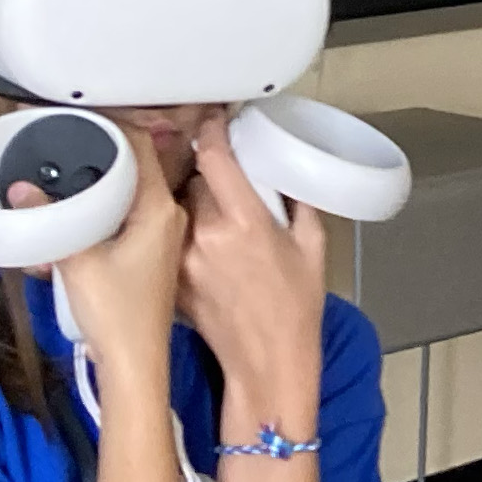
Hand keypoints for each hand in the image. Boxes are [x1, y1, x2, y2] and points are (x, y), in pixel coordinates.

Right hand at [42, 128, 186, 376]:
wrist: (134, 364)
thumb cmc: (118, 316)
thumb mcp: (76, 261)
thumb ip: (49, 218)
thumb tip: (21, 189)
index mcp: (160, 210)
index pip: (143, 148)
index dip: (114, 128)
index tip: (83, 120)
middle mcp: (168, 218)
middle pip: (133, 170)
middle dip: (97, 160)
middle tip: (62, 151)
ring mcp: (161, 237)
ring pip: (125, 198)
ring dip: (93, 193)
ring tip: (57, 190)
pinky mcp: (149, 255)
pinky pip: (122, 221)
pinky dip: (96, 218)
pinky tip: (65, 227)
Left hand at [178, 111, 326, 426]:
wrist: (268, 363)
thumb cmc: (296, 310)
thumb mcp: (313, 248)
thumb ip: (301, 205)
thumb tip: (291, 175)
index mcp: (245, 222)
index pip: (215, 156)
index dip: (212, 129)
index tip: (213, 119)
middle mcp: (206, 236)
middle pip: (191, 178)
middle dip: (204, 170)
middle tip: (220, 170)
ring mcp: (182, 259)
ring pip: (175, 206)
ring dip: (189, 200)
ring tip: (211, 208)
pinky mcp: (171, 279)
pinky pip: (168, 238)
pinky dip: (179, 232)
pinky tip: (198, 241)